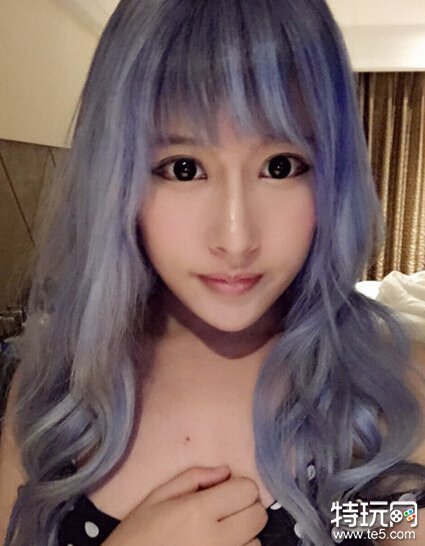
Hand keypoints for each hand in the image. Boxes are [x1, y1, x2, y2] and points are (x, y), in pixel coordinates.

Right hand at [102, 465, 267, 545]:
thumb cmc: (139, 532)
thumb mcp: (159, 495)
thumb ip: (195, 477)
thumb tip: (226, 471)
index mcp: (198, 511)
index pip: (247, 491)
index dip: (240, 487)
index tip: (227, 490)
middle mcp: (215, 539)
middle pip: (258, 516)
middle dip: (247, 508)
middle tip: (227, 509)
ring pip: (256, 542)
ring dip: (245, 535)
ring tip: (220, 533)